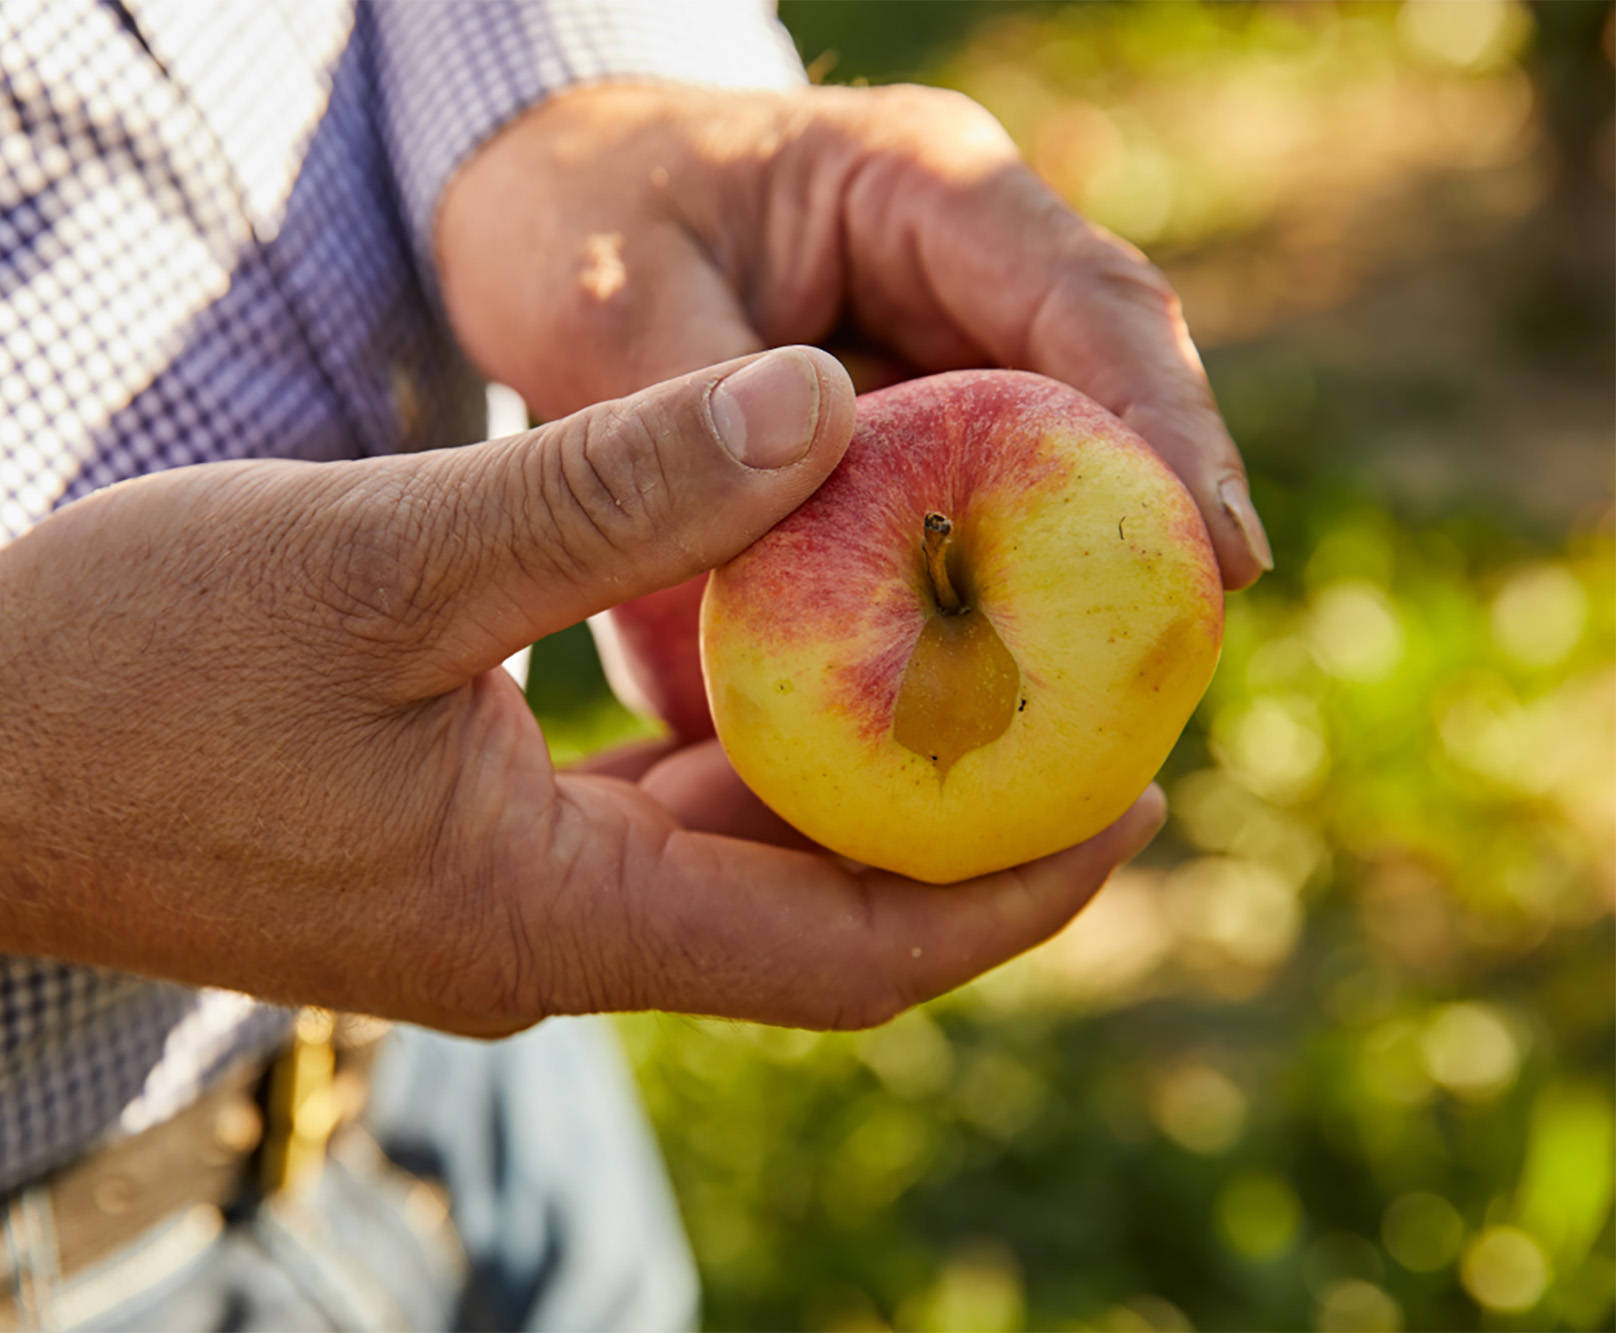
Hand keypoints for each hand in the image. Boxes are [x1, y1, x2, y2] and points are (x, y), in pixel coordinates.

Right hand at [0, 349, 1163, 1032]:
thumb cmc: (122, 673)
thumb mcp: (375, 565)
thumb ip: (602, 497)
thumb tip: (815, 411)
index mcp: (547, 914)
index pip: (849, 949)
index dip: (1012, 883)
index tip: (1139, 791)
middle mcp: (536, 940)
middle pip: (808, 914)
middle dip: (954, 821)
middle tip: (1070, 699)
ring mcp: (481, 903)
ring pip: (719, 860)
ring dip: (834, 773)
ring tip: (944, 655)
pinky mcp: (432, 850)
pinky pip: (626, 816)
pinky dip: (717, 742)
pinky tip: (757, 640)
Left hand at [436, 82, 1273, 735]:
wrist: (544, 210)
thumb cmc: (573, 220)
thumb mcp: (606, 303)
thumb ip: (684, 435)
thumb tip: (745, 601)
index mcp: (922, 192)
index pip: (1088, 303)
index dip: (1171, 431)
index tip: (1225, 555)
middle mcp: (961, 278)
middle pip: (1101, 411)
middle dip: (1141, 545)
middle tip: (1168, 683)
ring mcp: (940, 364)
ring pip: (1038, 490)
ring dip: (1053, 600)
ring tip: (1089, 732)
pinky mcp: (901, 447)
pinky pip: (952, 542)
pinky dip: (945, 627)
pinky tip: (945, 719)